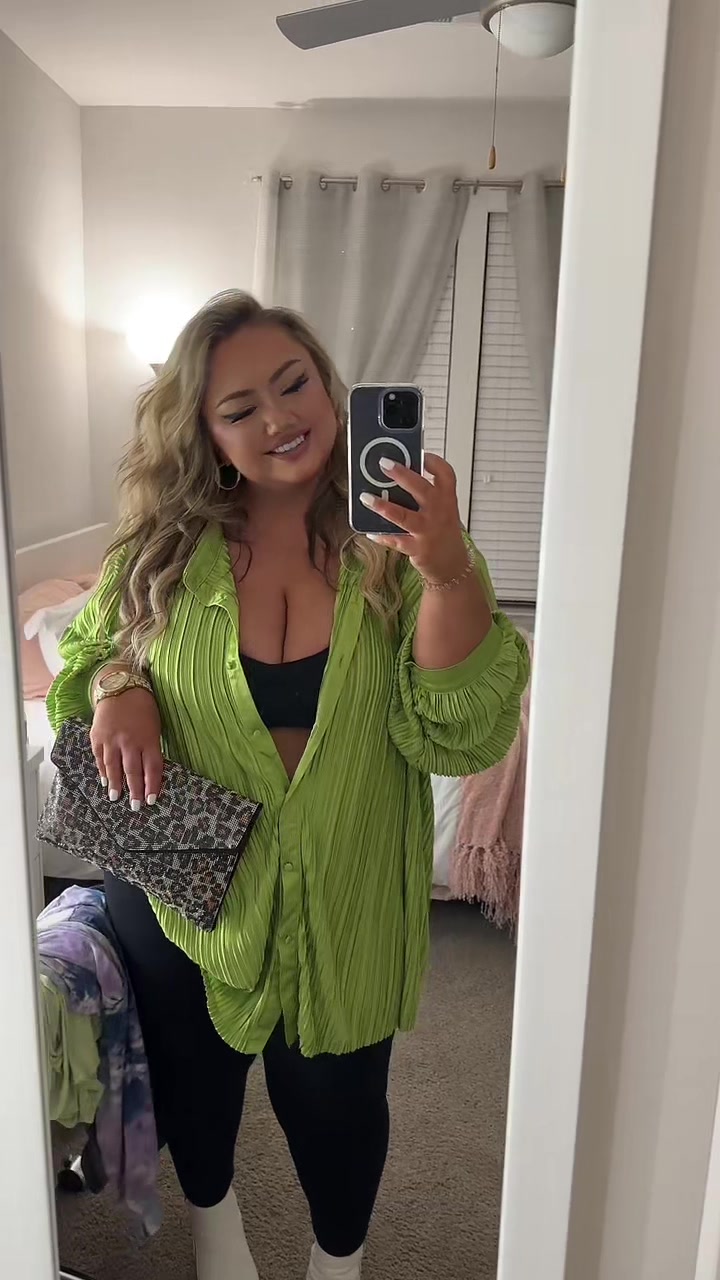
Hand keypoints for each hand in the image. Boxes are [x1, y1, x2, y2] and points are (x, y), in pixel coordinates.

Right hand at [90, 689, 163, 808]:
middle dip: (134, 792)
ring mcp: (112, 740)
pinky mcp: (97, 737)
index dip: (152, 786)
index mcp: (148, 739)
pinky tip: (104, 781)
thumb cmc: (142, 706)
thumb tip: (150, 771)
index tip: (151, 800)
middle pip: (133, 772)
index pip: (152, 768)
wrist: (119, 686)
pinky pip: (100, 758)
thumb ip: (152, 747)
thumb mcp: (154, 725)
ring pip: (114, 768)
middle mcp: (130, 742)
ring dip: (116, 785)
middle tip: (135, 806)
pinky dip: (102, 771)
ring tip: (116, 798)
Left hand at [360, 452, 468, 583]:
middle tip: (384, 463)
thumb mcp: (442, 509)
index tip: (419, 453)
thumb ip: (425, 494)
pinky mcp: (418, 549)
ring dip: (383, 506)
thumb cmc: (443, 532)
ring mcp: (428, 531)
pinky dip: (381, 535)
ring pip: (404, 516)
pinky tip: (370, 530)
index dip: (433, 461)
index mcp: (447, 498)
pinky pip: (395, 540)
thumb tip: (396, 475)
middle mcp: (439, 512)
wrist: (452, 565)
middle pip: (421, 488)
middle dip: (402, 474)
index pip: (445, 474)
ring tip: (366, 497)